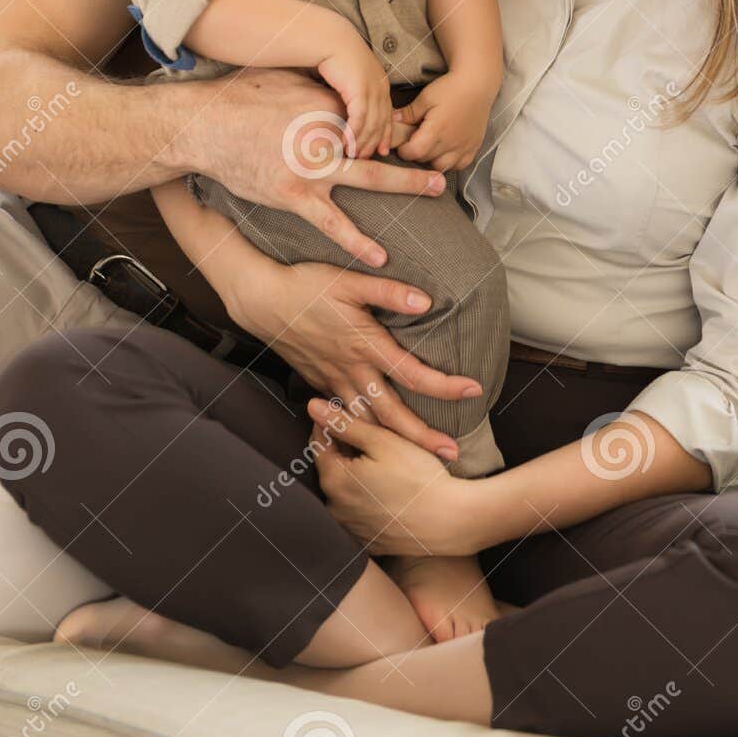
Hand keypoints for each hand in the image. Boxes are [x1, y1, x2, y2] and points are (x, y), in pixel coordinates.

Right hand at [196, 67, 444, 266]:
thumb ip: (320, 90)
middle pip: (383, 145)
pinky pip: (332, 223)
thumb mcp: (287, 80)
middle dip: (417, 153)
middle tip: (445, 163)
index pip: (372, 117)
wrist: (204, 126)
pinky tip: (380, 256)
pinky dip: (357, 241)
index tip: (419, 135)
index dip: (397, 128)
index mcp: (327, 106)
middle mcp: (327, 136)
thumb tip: (341, 91)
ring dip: (407, 184)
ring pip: (370, 179)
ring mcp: (313, 169)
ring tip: (436, 190)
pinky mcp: (295, 196)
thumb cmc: (240, 97)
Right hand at [223, 254, 483, 459]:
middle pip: (392, 414)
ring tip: (419, 455)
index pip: (413, 373)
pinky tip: (377, 435)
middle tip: (452, 454)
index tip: (475, 391)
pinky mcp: (320, 382)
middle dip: (423, 438)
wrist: (262, 300)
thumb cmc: (306, 285)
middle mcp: (351, 369)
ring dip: (394, 440)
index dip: (446, 386)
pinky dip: (364, 429)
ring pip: (367, 421)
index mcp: (365, 345)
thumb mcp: (350, 281)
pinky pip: (345, 413)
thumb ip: (389, 292)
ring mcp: (333, 380)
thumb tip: (426, 301)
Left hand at [308, 399, 481, 554]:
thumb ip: (344, 423)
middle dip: (345, 448)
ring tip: (383, 463)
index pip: (319, 441)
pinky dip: (367, 498)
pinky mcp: (367, 540)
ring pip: (344, 490)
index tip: (350, 411)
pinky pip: (358, 512)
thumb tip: (312, 406)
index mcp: (334, 480)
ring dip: (355, 474)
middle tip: (372, 435)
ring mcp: (350, 528)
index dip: (333, 421)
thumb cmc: (418, 477)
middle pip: (331, 466)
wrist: (450, 522)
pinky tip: (389, 489)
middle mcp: (334, 508)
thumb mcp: (382, 441)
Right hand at [317, 25, 393, 158]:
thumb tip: (346, 110)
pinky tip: (347, 144)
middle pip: (382, 122)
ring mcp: (372, 89)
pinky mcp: (360, 90)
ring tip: (354, 157)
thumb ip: (352, 94)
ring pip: (372, 123)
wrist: (329, 38)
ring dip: (363, 142)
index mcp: (380, 84)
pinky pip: (360, 118)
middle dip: (374, 143)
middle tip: (365, 159)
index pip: (387, 114)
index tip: (381, 150)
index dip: (385, 134)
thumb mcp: (349, 78)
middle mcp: (381, 87)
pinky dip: (354, 134)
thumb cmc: (334, 56)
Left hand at [396, 72, 494, 171]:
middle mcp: (451, 142)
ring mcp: (464, 146)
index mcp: (437, 130)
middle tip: (413, 141)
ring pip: (442, 166)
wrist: (477, 84)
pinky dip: (451, 162)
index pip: (414, 153)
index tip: (402, 143)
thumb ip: (409, 113)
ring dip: (432, 160)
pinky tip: (446, 151)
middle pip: (426, 160)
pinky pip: (460, 165)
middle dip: (416, 153)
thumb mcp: (426, 97)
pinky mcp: (474, 147)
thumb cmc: (451, 88)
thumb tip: (392, 121)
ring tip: (429, 147)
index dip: (404, 150)